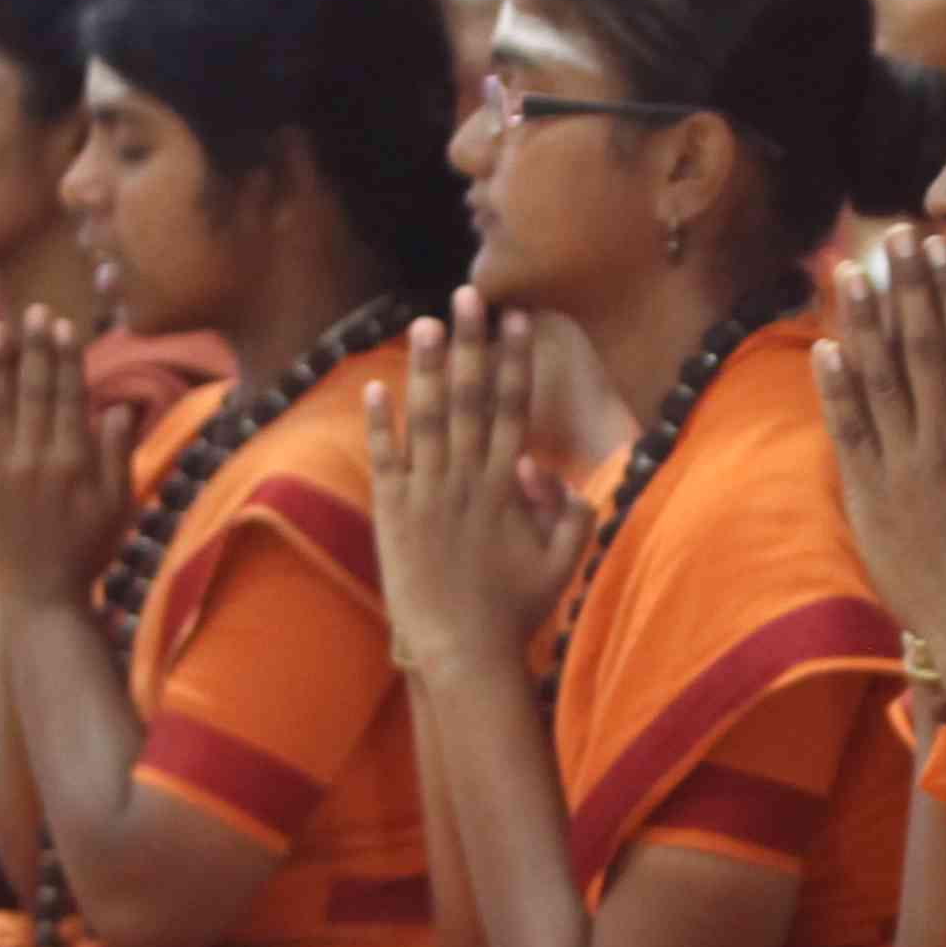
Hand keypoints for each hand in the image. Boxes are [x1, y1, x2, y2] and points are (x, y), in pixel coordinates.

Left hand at [0, 306, 128, 608]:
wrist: (39, 601)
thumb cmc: (84, 553)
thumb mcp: (117, 506)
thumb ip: (116, 456)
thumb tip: (116, 407)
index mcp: (75, 462)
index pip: (69, 396)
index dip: (63, 356)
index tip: (58, 323)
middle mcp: (37, 461)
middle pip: (33, 393)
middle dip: (31, 348)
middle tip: (27, 310)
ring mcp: (1, 474)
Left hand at [370, 293, 590, 680]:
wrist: (460, 652)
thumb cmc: (513, 613)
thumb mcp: (561, 565)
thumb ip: (569, 514)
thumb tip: (546, 468)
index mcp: (506, 487)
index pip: (512, 409)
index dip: (513, 362)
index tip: (515, 320)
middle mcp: (467, 480)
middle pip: (469, 398)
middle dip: (470, 343)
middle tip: (469, 295)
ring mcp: (427, 494)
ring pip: (426, 417)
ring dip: (425, 367)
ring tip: (424, 322)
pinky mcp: (392, 514)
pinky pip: (385, 458)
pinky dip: (380, 422)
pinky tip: (376, 384)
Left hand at [818, 227, 945, 670]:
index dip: (944, 293)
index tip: (935, 247)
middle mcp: (941, 444)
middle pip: (917, 349)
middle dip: (903, 288)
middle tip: (891, 236)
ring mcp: (900, 471)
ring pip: (878, 380)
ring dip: (863, 322)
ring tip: (852, 272)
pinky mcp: (868, 499)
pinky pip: (848, 434)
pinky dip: (834, 390)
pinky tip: (825, 348)